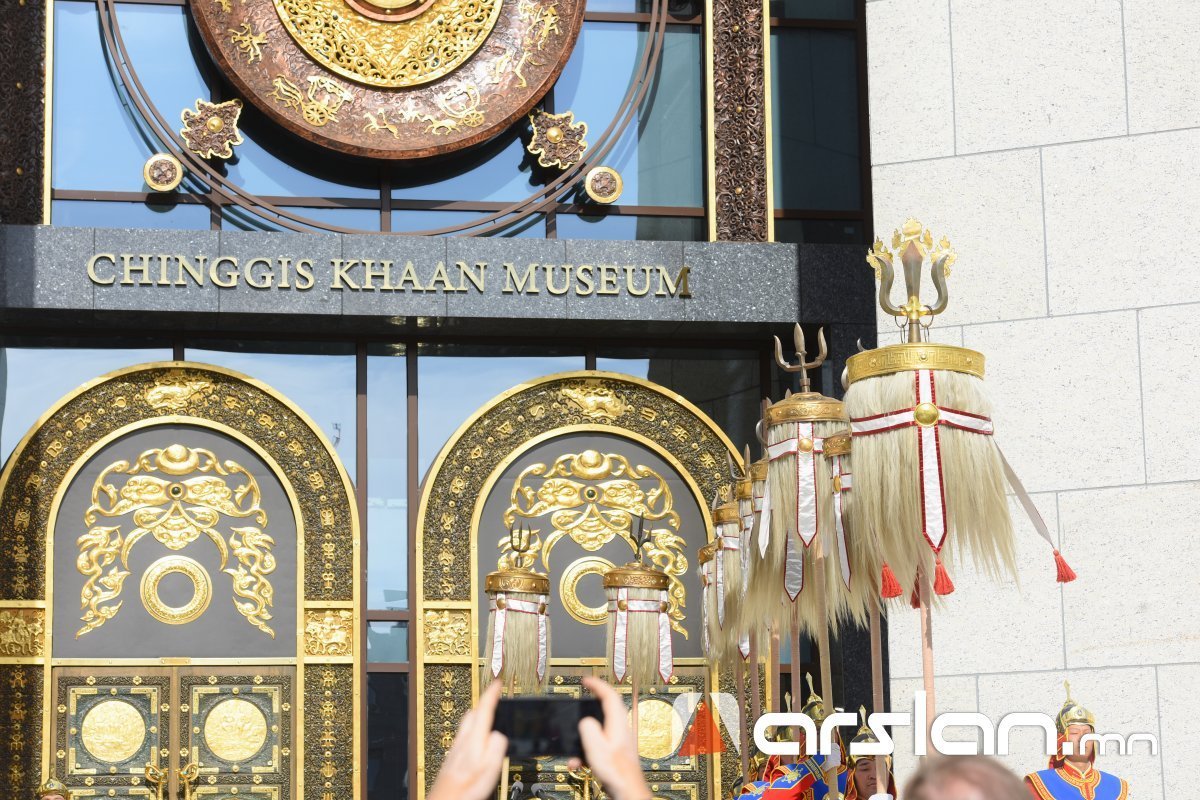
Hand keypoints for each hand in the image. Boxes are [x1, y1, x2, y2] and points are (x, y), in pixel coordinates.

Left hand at [427, 681, 508, 799]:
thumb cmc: (466, 791)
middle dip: (484, 703)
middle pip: (472, 714)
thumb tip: (500, 733)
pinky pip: (463, 736)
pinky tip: (477, 742)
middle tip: (495, 698)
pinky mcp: (452, 760)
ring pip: (467, 724)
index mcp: (473, 741)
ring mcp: (455, 750)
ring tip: (489, 717)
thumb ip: (497, 747)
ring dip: (478, 716)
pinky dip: (473, 731)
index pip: (483, 709)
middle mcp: (462, 742)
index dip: (491, 693)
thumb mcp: (490, 769)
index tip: (497, 682)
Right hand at [569, 677, 650, 799]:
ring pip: (599, 730)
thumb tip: (585, 721)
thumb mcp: (597, 748)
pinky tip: (579, 762)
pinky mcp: (615, 754)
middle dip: (590, 706)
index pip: (609, 695)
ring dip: (584, 737)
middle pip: (605, 710)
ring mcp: (618, 742)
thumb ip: (589, 729)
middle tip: (582, 700)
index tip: (586, 681)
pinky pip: (598, 745)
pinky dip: (586, 751)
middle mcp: (620, 730)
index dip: (597, 685)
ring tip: (573, 747)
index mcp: (618, 724)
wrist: (627, 792)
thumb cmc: (617, 773)